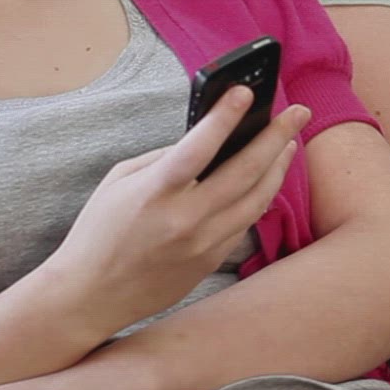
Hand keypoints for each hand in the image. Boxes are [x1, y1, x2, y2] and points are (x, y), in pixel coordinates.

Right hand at [39, 87, 307, 337]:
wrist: (90, 296)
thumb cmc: (99, 233)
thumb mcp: (119, 183)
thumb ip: (163, 159)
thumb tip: (205, 140)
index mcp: (155, 193)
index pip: (197, 148)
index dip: (224, 117)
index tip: (246, 92)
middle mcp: (184, 219)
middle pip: (245, 171)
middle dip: (277, 136)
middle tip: (299, 112)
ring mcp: (203, 244)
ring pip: (257, 199)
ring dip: (278, 167)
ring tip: (289, 143)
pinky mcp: (211, 261)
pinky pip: (244, 223)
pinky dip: (258, 197)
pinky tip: (265, 179)